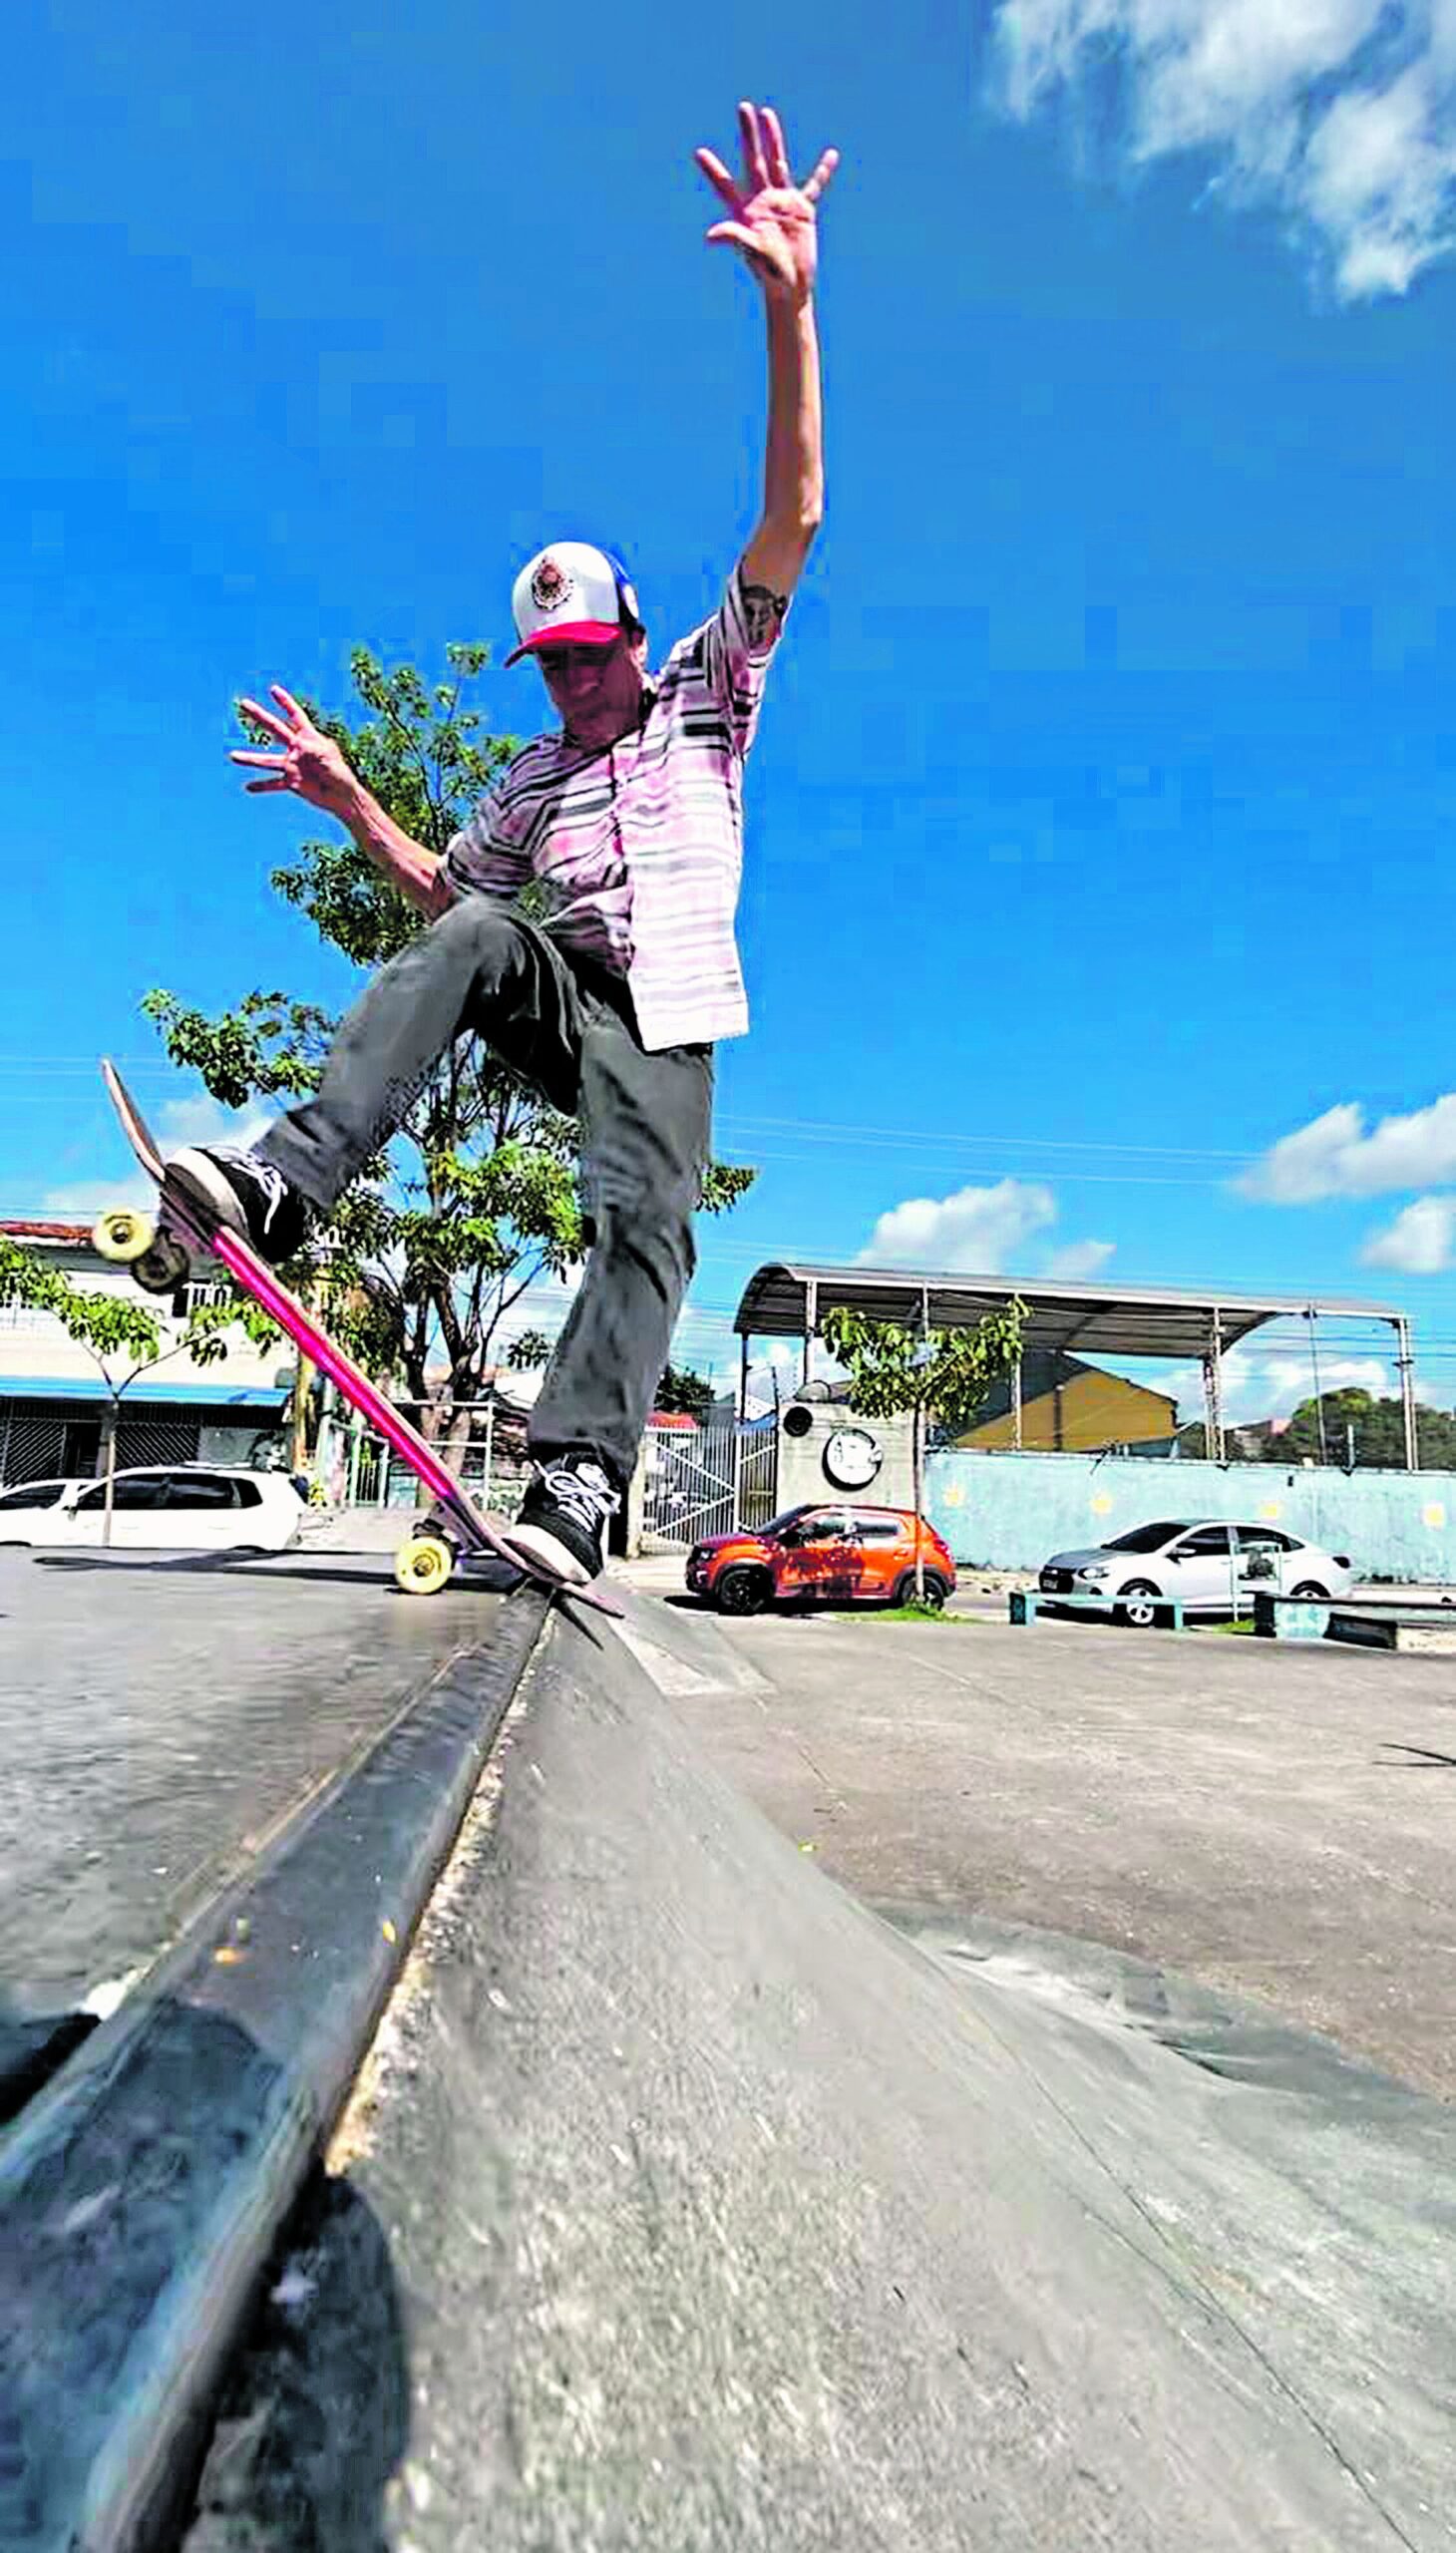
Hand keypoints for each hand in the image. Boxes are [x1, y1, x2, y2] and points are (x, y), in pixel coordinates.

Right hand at [230, 685, 357, 814]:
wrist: (342, 796)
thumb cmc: (340, 774)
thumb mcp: (329, 758)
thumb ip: (314, 750)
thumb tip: (299, 746)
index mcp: (309, 737)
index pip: (296, 715)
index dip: (285, 703)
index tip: (273, 689)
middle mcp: (297, 748)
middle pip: (275, 728)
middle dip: (259, 716)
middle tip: (243, 703)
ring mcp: (292, 765)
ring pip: (267, 760)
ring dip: (250, 758)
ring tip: (232, 756)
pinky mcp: (291, 782)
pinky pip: (273, 784)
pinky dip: (261, 786)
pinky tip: (248, 787)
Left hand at [696, 102, 837, 304]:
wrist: (790, 285)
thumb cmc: (768, 273)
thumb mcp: (752, 252)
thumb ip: (735, 238)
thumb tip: (711, 235)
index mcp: (745, 212)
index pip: (726, 186)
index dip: (713, 170)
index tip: (698, 153)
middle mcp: (762, 201)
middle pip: (753, 160)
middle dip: (748, 135)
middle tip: (743, 108)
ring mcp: (782, 202)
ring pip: (778, 162)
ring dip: (774, 138)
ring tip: (767, 113)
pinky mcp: (803, 209)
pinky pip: (814, 186)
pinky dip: (823, 172)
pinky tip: (831, 155)